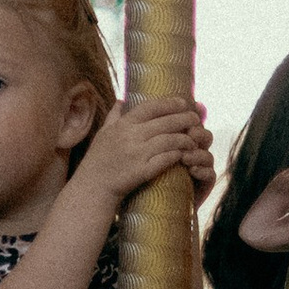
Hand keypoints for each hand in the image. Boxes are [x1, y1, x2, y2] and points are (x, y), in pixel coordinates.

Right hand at [83, 96, 213, 210]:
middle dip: (185, 119)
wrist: (93, 188)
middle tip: (196, 119)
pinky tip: (184, 154)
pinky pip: (167, 159)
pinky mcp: (142, 171)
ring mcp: (137, 154)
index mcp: (122, 126)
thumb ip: (113, 116)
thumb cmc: (97, 161)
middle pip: (165, 122)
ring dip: (185, 139)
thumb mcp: (102, 134)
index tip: (183, 102)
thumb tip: (121, 101)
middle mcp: (130, 137)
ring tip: (193, 140)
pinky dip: (178, 154)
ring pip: (170, 140)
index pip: (150, 107)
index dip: (169, 103)